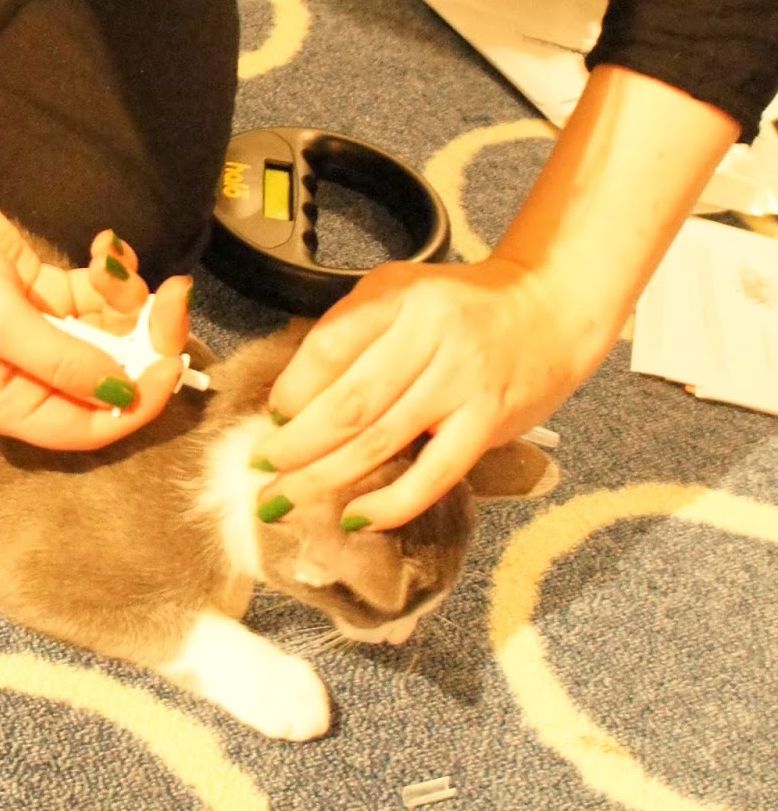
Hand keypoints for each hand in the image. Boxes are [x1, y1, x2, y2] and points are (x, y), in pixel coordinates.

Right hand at [0, 173, 193, 449]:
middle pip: (112, 379)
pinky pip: (99, 297)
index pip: (90, 427)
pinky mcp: (47, 293)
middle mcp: (28, 377)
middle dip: (148, 339)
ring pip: (113, 333)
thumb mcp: (0, 323)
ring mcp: (41, 334)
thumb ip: (65, 363)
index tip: (170, 361)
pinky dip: (110, 274)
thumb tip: (125, 393)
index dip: (138, 403)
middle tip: (174, 295)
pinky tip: (103, 245)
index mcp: (7, 404)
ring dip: (129, 297)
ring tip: (112, 259)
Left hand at [249, 254, 605, 529]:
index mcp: (399, 297)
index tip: (271, 416)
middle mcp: (431, 337)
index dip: (292, 388)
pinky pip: (434, 474)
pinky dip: (391, 502)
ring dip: (326, 477)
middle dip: (295, 445)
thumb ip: (350, 333)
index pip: (330, 347)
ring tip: (285, 498)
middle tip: (261, 470)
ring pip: (381, 441)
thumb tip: (292, 400)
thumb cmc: (458, 307)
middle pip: (348, 403)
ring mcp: (463, 383)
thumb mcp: (399, 293)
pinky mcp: (488, 423)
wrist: (549, 311)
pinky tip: (356, 517)